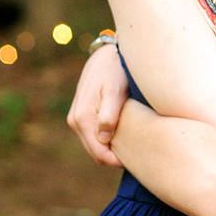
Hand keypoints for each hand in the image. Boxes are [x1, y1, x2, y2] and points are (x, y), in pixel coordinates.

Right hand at [66, 44, 127, 166]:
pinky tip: (124, 134)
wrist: (107, 53)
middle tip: (139, 156)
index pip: (99, 154)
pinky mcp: (82, 113)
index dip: (117, 161)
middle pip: (96, 153)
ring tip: (134, 146)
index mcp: (82, 118)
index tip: (138, 160)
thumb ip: (109, 115)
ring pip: (95, 146)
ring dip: (111, 148)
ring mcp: (76, 117)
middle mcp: (75, 120)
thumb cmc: (115, 71)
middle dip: (115, 157)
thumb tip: (104, 138)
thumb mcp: (116, 91)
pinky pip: (94, 135)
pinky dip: (108, 139)